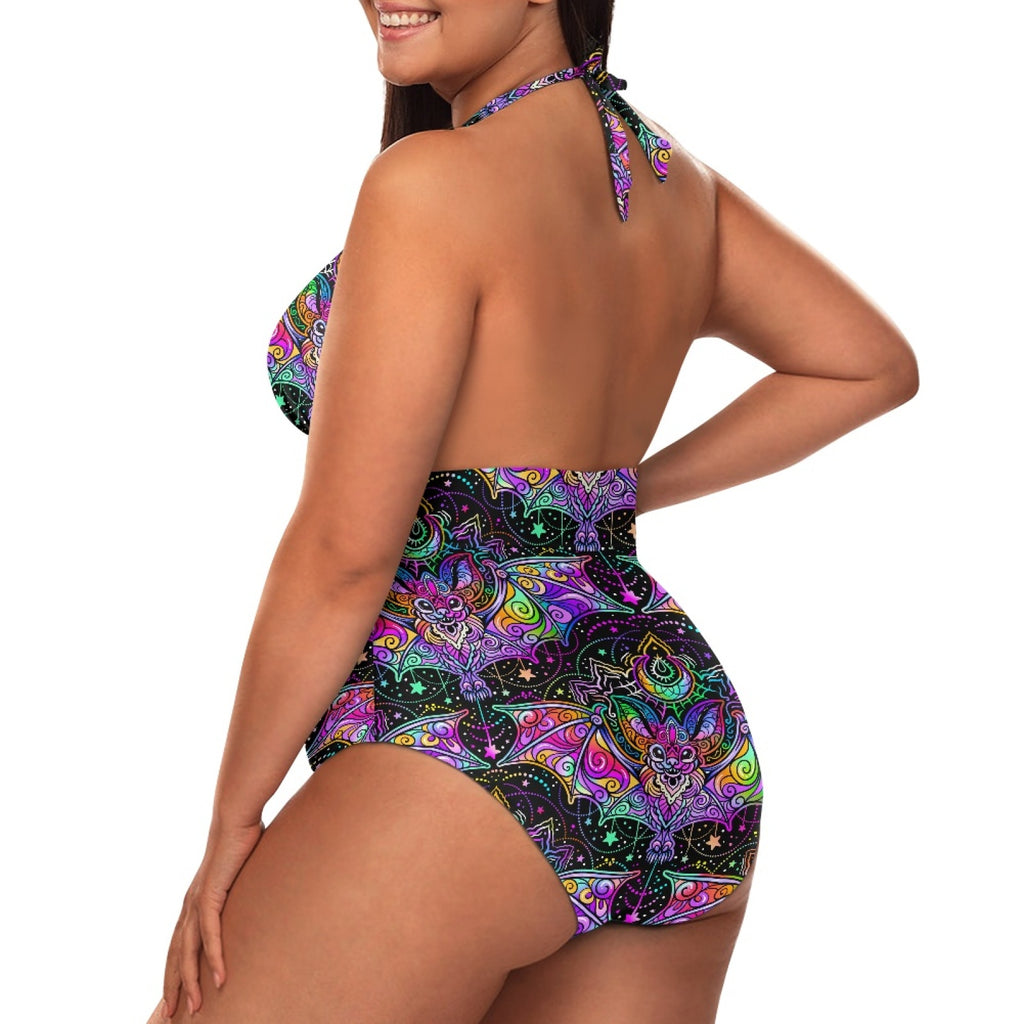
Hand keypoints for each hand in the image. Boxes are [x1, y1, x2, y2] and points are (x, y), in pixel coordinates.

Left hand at [160, 817, 264, 1017]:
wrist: (235, 815)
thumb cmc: (241, 838)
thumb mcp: (240, 870)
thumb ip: (241, 886)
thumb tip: (257, 892)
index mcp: (195, 899)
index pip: (179, 942)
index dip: (175, 970)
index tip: (175, 994)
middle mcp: (191, 903)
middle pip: (175, 953)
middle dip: (173, 985)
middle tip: (172, 1016)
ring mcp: (198, 899)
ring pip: (189, 951)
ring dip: (191, 981)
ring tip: (197, 1008)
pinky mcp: (211, 894)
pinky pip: (210, 934)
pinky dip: (214, 958)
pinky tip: (220, 978)